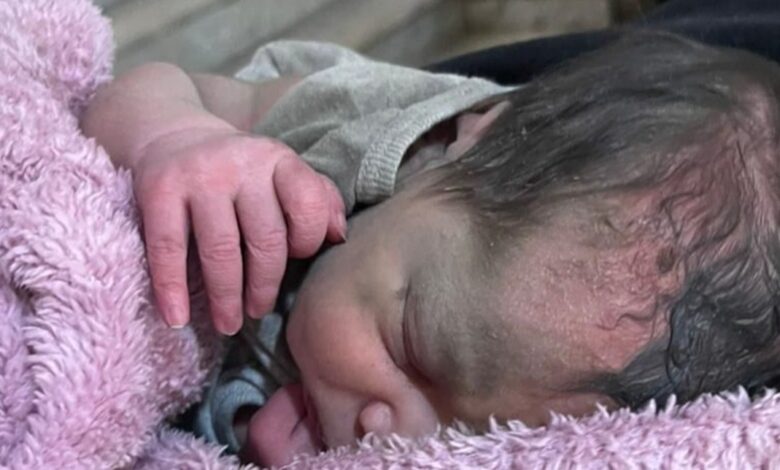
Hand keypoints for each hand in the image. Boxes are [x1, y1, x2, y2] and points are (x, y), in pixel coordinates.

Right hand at [133, 127, 345, 333]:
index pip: (307, 205)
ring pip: (221, 250)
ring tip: (228, 323)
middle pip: (265, 238)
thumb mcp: (281, 175)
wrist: (173, 137)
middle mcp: (242, 164)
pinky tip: (176, 318)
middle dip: (265, 285)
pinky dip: (171, 289)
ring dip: (226, 296)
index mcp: (278, 160)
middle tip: (258, 312)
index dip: (307, 242)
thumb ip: (317, 200)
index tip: (296, 264)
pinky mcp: (159, 191)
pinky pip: (168, 249)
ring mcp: (200, 177)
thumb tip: (338, 237)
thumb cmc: (240, 172)